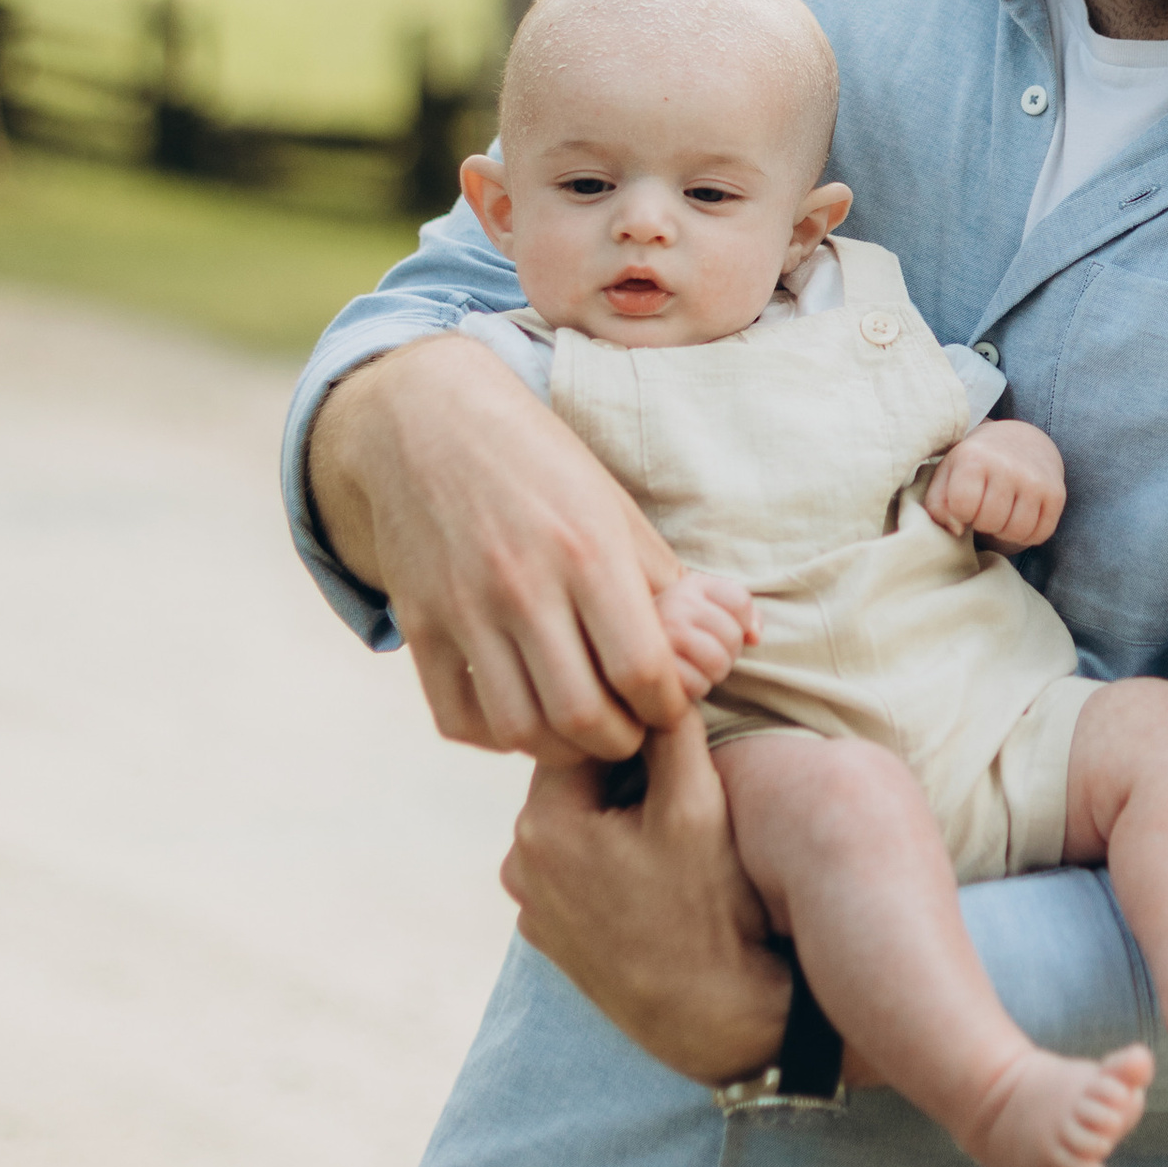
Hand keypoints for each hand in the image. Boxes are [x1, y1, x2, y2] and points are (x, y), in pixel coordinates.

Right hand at [307, 332, 695, 765]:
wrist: (428, 417)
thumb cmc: (540, 462)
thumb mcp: (616, 507)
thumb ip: (675, 579)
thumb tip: (749, 634)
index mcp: (588, 552)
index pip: (642, 671)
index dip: (666, 707)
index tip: (668, 704)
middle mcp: (524, 586)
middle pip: (582, 717)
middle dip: (620, 741)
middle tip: (629, 728)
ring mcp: (464, 609)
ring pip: (520, 729)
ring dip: (560, 749)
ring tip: (580, 730)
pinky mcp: (418, 623)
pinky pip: (458, 718)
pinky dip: (496, 737)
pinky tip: (522, 716)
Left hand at [501, 720, 794, 1081]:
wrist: (710, 1015)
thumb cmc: (707, 907)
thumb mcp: (698, 804)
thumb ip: (672, 729)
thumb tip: (657, 678)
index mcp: (543, 823)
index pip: (577, 736)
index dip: (627, 725)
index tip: (664, 727)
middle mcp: (520, 864)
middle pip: (571, 780)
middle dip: (619, 768)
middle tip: (674, 777)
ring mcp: (530, 906)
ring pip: (572, 823)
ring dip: (611, 812)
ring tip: (665, 829)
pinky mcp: (547, 938)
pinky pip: (571, 871)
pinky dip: (604, 859)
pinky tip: (649, 874)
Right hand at [654, 567, 756, 691]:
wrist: (627, 649)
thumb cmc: (678, 633)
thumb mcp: (709, 610)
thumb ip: (742, 614)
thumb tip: (756, 637)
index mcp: (692, 585)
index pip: (740, 602)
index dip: (744, 625)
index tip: (724, 632)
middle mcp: (676, 602)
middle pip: (733, 636)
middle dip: (728, 654)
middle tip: (705, 655)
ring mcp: (663, 633)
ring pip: (719, 663)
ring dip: (712, 674)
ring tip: (694, 666)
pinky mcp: (654, 666)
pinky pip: (698, 685)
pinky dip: (695, 690)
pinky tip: (680, 680)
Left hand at [925, 416, 1066, 548]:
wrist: (1021, 440)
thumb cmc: (975, 463)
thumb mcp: (948, 474)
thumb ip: (937, 504)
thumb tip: (957, 530)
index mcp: (975, 457)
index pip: (962, 507)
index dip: (961, 513)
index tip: (966, 501)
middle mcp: (1008, 465)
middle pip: (990, 522)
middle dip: (983, 523)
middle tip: (984, 509)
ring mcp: (1035, 480)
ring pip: (1016, 532)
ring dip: (1005, 532)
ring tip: (1000, 515)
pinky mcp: (1056, 493)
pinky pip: (1040, 534)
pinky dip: (1027, 535)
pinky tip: (1019, 517)